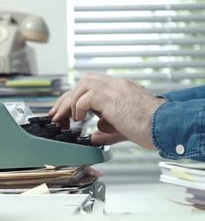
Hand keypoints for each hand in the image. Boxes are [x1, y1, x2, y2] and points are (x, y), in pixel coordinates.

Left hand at [48, 74, 165, 148]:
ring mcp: (114, 88)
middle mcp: (116, 85)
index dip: (72, 99)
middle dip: (65, 99)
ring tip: (68, 119)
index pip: (89, 86)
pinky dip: (78, 108)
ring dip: (70, 103)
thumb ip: (104, 130)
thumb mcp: (120, 129)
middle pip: (82, 83)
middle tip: (56, 115)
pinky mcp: (111, 97)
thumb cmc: (149, 128)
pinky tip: (79, 119)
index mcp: (119, 89)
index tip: (62, 112)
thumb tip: (91, 137)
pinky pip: (86, 97)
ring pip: (82, 85)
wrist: (164, 126)